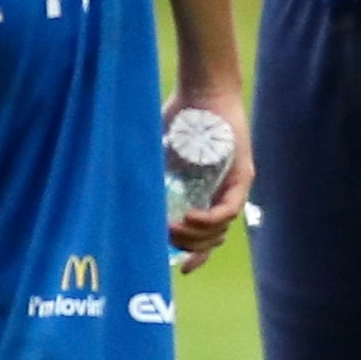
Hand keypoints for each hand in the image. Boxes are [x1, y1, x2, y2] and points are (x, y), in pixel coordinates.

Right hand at [166, 83, 252, 276]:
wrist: (202, 88)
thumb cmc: (179, 117)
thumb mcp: (159, 156)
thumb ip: (149, 179)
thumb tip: (117, 205)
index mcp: (204, 192)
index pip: (205, 236)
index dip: (194, 255)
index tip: (180, 270)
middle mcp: (222, 192)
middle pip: (213, 238)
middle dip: (189, 248)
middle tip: (165, 243)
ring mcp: (234, 184)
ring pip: (222, 228)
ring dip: (196, 235)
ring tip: (172, 230)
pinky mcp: (243, 173)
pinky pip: (230, 207)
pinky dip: (210, 218)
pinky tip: (190, 218)